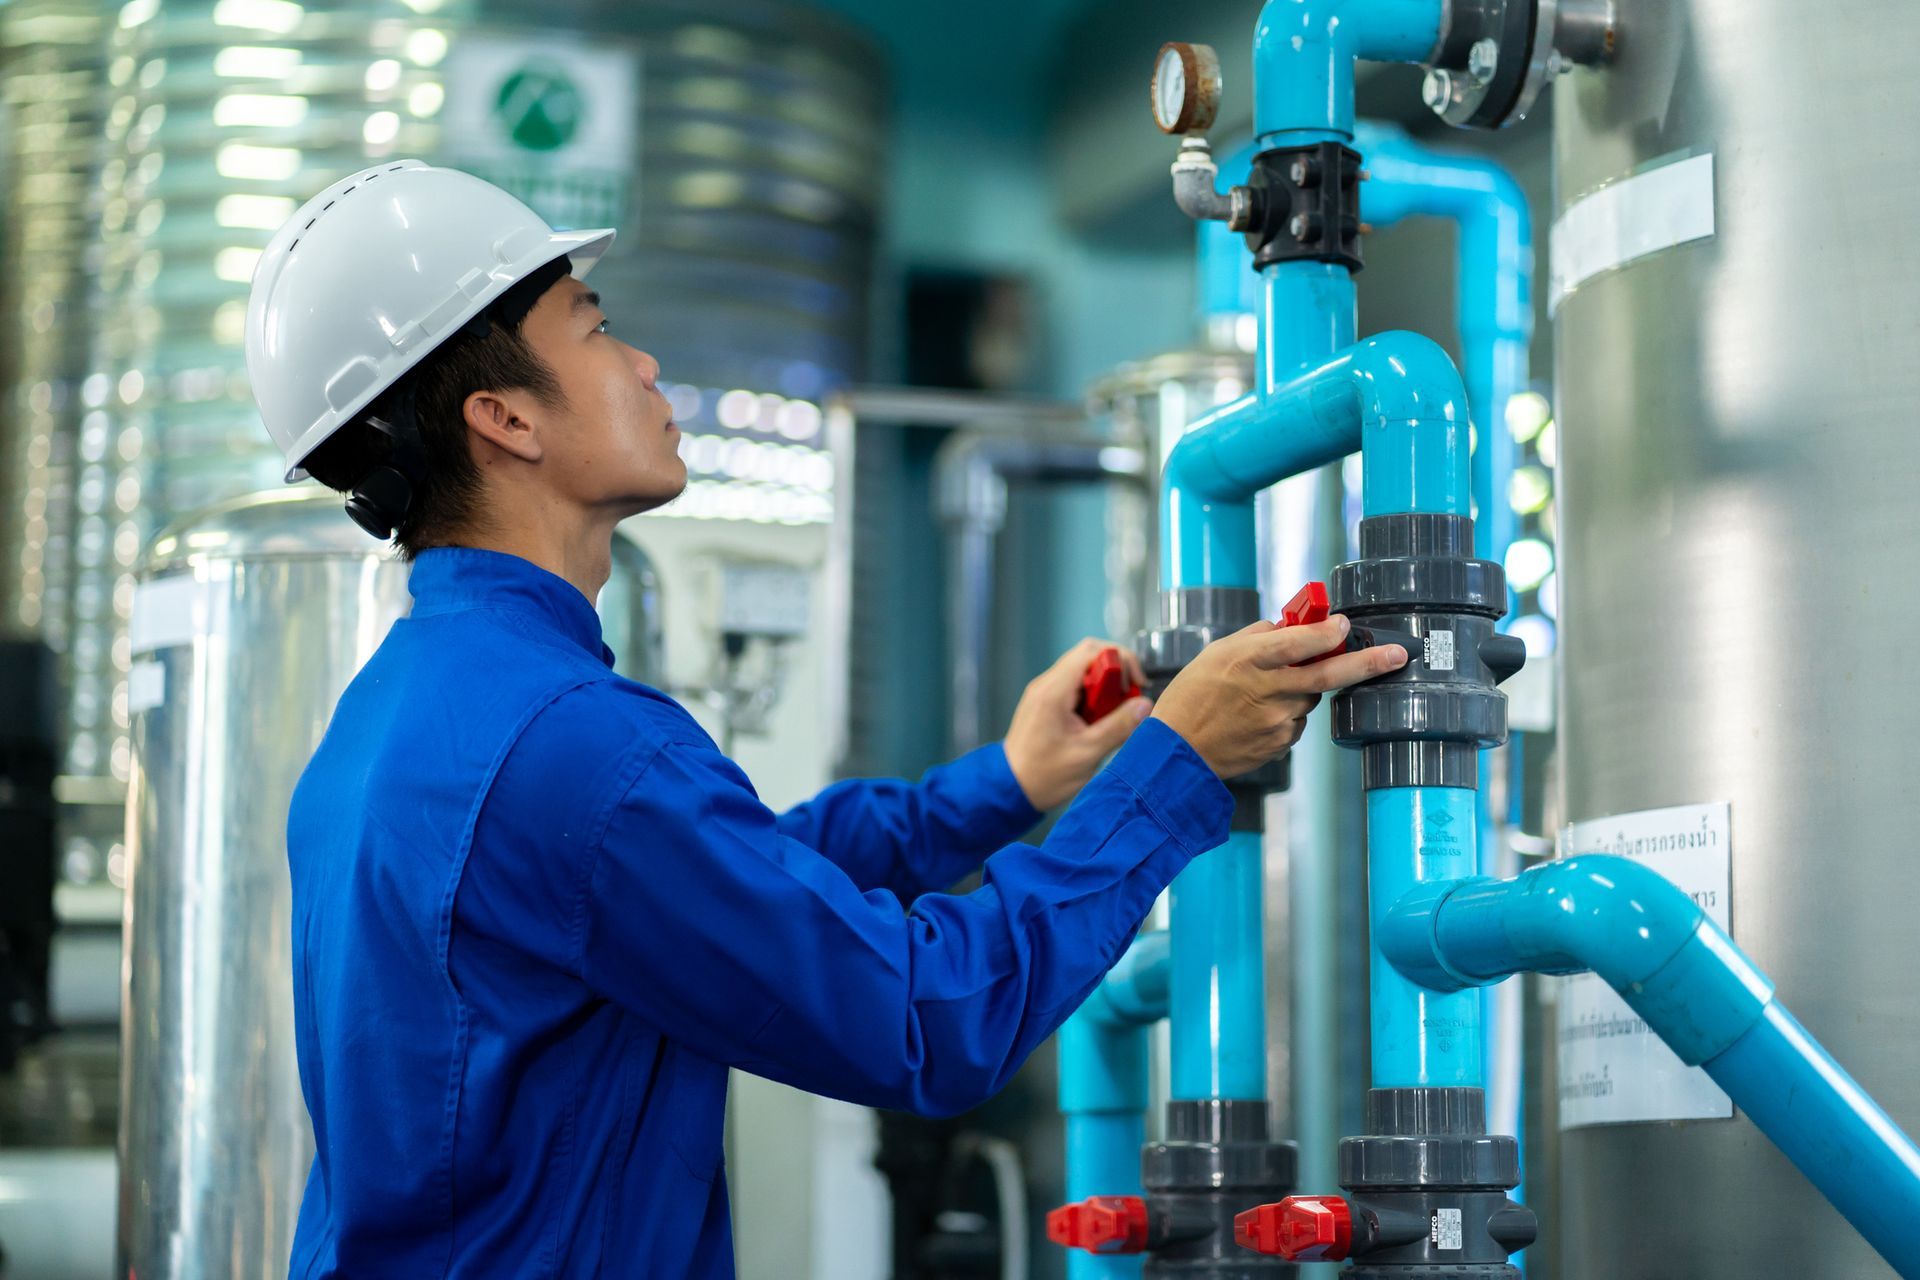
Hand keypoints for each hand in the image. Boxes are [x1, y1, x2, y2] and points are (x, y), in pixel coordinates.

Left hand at [1003, 637, 1153, 810]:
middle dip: (1115, 672)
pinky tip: (1100, 720)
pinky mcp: (1046, 702)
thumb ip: (1118, 726)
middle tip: (1129, 698)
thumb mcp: (1087, 753)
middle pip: (1088, 656)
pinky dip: (1093, 697)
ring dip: (1104, 687)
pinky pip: (1074, 686)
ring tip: (1115, 714)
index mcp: (1053, 692)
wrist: (1011, 788)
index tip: (1136, 684)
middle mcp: (1046, 684)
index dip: (1120, 660)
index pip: (1091, 652)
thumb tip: (1145, 705)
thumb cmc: (1044, 775)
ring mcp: (1044, 692)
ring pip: (1082, 671)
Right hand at [1151, 616, 1405, 778]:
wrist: (1177, 752)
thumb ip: (1259, 638)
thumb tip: (1291, 626)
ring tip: (1264, 693)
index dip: (1328, 633)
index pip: (1301, 643)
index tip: (1344, 624)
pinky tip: (1258, 716)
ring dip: (1303, 688)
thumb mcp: (1217, 653)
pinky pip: (1298, 722)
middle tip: (1398, 655)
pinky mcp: (1280, 745)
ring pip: (1311, 697)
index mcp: (1249, 662)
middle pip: (1328, 675)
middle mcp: (1268, 692)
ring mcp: (1277, 722)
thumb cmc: (1192, 695)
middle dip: (1368, 663)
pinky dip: (1288, 712)